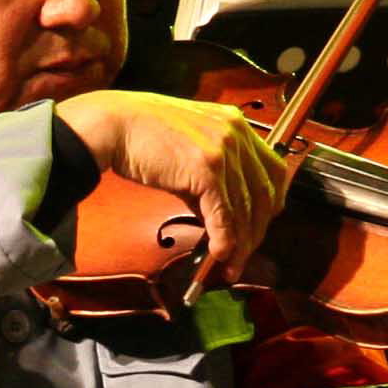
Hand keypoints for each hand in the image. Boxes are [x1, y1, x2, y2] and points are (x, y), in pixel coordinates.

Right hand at [52, 88, 288, 292]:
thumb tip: (213, 214)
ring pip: (245, 209)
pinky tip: (219, 254)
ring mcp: (222, 152)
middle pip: (264, 193)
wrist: (115, 124)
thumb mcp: (188, 145)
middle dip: (257, 231)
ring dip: (241, 245)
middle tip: (246, 253)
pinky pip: (223, 215)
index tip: (260, 223)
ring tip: (230, 265)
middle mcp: (235, 134)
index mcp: (235, 122)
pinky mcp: (205, 171)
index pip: (273, 169)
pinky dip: (224, 240)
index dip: (270, 202)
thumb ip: (208, 174)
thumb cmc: (144, 133)